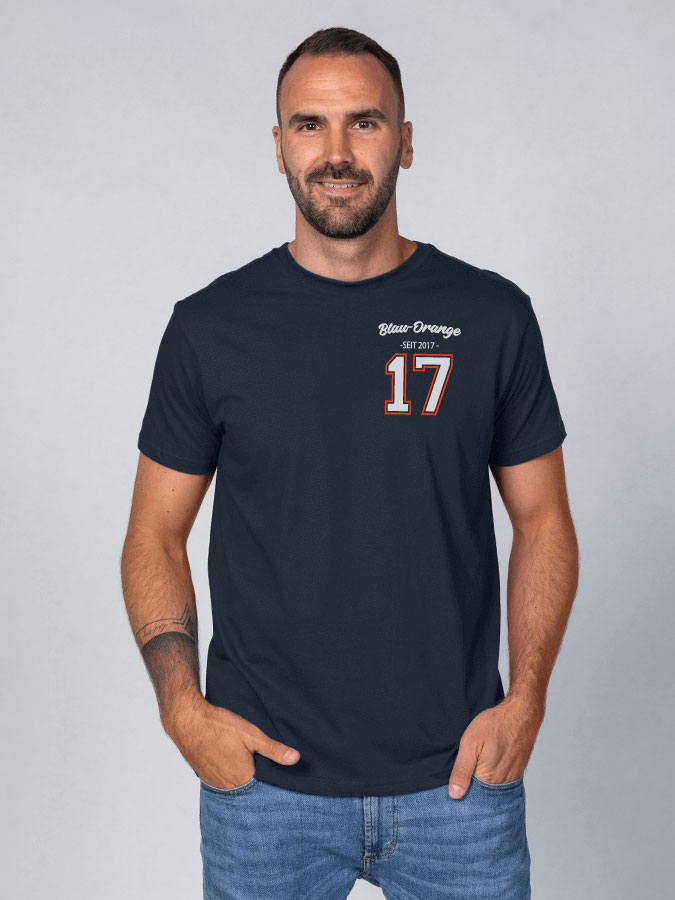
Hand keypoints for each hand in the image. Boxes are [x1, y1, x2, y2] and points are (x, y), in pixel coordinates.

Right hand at [162, 695, 299, 789]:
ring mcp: (215, 783)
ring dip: (244, 781)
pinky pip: (224, 783)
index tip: (281, 783)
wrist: (188, 721)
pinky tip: (234, 764)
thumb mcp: (252, 735)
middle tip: (266, 772)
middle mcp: (228, 787)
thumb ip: (274, 749)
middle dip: (260, 785)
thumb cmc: (219, 727)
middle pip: (250, 791)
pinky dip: (232, 777)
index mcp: (242, 779)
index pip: (264, 791)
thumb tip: (295, 759)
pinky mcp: (207, 777)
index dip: (273, 785)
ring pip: (237, 787)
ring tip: (250, 767)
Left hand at [448, 692, 544, 798]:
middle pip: (482, 795)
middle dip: (470, 789)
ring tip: (476, 767)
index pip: (471, 798)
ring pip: (492, 788)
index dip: (459, 791)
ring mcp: (512, 778)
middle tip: (464, 771)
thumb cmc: (495, 725)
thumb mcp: (470, 743)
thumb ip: (462, 770)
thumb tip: (454, 795)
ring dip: (482, 783)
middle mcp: (503, 784)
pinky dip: (493, 777)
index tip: (452, 786)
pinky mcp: (517, 771)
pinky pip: (502, 781)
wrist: (522, 712)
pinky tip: (487, 765)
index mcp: (489, 780)